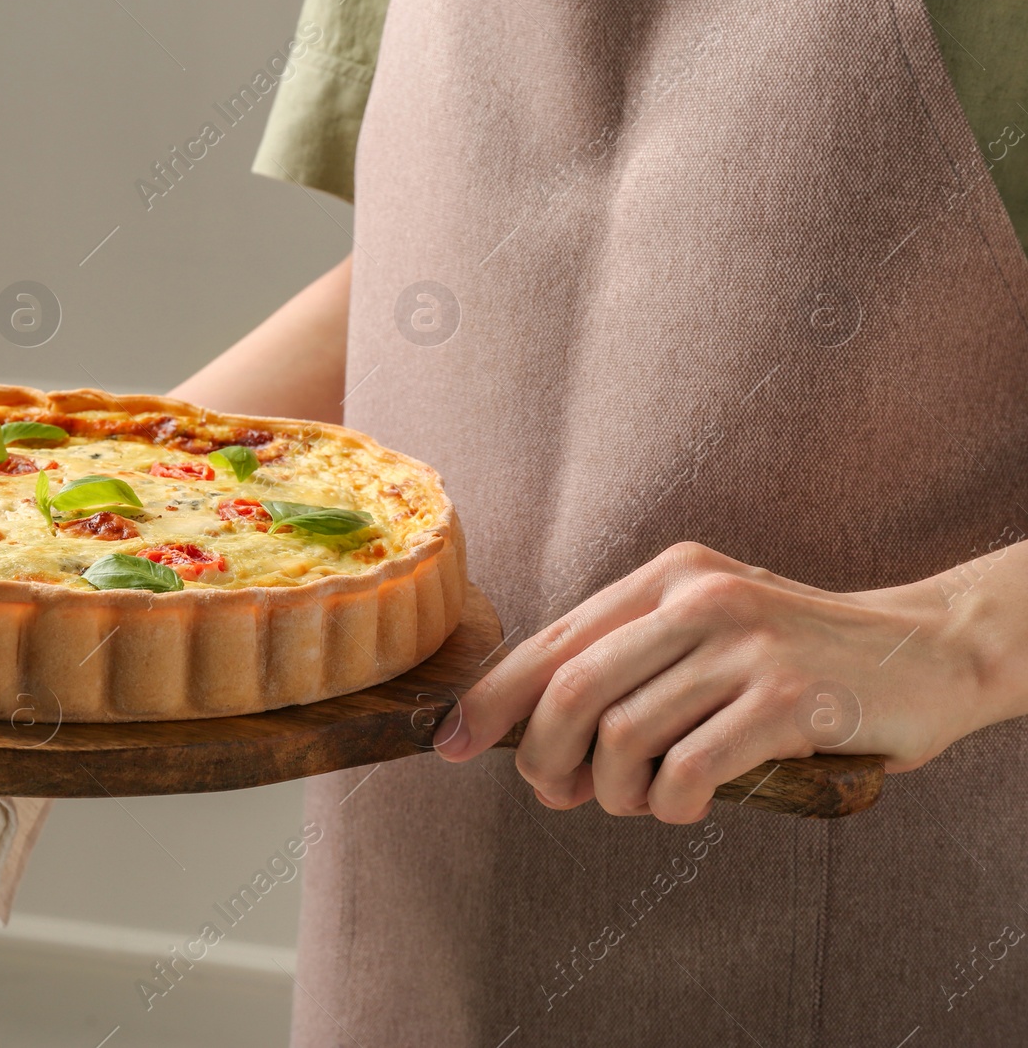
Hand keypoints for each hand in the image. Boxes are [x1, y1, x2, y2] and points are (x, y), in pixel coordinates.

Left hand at [433, 541, 1022, 822]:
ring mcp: (746, 645)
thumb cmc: (799, 653)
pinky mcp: (789, 698)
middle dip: (542, 758)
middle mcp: (699, 598)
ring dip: (612, 793)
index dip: (490, 699)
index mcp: (667, 574)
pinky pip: (688, 770)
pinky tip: (685, 805)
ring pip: (623, 736)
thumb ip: (629, 664)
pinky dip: (671, 804)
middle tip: (555, 795)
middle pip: (571, 690)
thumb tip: (534, 738)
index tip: (451, 745)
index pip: (552, 640)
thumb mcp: (706, 630)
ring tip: (634, 803)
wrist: (926, 652)